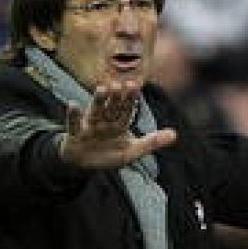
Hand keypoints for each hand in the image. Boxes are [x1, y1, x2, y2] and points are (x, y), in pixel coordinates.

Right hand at [60, 80, 177, 169]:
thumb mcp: (132, 151)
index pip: (127, 110)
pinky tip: (72, 105)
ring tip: (102, 89)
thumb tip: (175, 134)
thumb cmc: (109, 155)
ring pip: (95, 112)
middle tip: (120, 84)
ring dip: (98, 101)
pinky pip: (73, 124)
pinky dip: (73, 116)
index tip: (135, 85)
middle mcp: (105, 121)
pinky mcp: (75, 135)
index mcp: (119, 123)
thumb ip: (152, 142)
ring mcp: (89, 126)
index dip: (130, 99)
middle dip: (115, 97)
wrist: (84, 164)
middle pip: (111, 108)